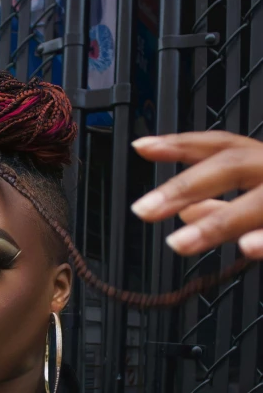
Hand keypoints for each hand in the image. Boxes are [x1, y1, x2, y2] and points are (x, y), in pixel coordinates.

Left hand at [130, 131, 262, 258]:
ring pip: (257, 203)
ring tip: (177, 243)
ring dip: (215, 223)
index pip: (220, 147)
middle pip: (231, 167)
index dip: (181, 145)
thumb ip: (223, 207)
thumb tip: (185, 213)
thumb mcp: (259, 200)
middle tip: (144, 210)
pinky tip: (247, 247)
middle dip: (184, 188)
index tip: (141, 147)